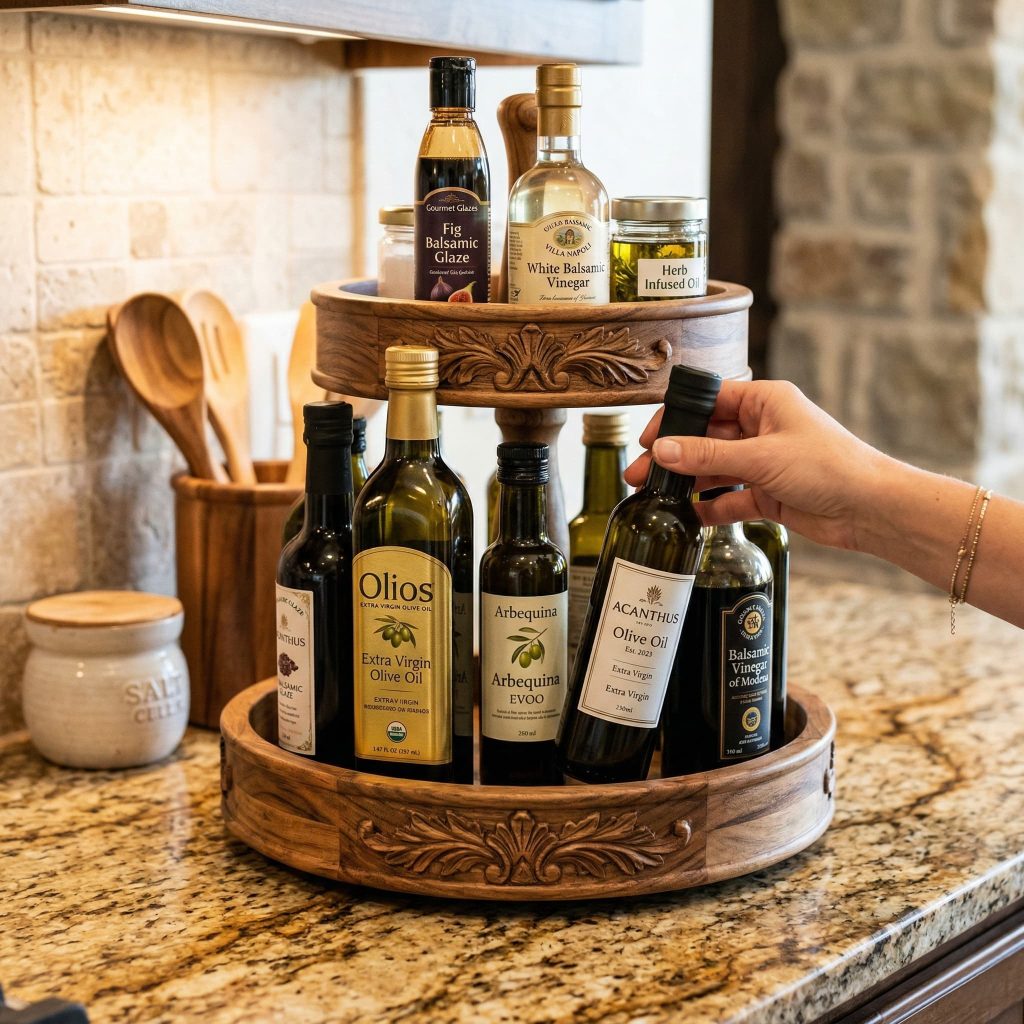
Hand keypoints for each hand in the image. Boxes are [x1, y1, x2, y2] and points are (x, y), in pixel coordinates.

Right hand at [623, 379, 890, 551]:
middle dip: (673, 456)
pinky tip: (690, 516)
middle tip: (641, 474)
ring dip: (687, 483)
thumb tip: (662, 449)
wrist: (871, 509)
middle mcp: (762, 428)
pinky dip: (711, 506)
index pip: (708, 400)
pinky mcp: (768, 493)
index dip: (675, 417)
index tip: (648, 438)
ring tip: (656, 498)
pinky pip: (730, 497)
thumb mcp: (761, 457)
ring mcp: (764, 462)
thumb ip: (708, 454)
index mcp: (764, 402)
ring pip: (714, 468)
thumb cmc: (829, 467)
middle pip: (705, 437)